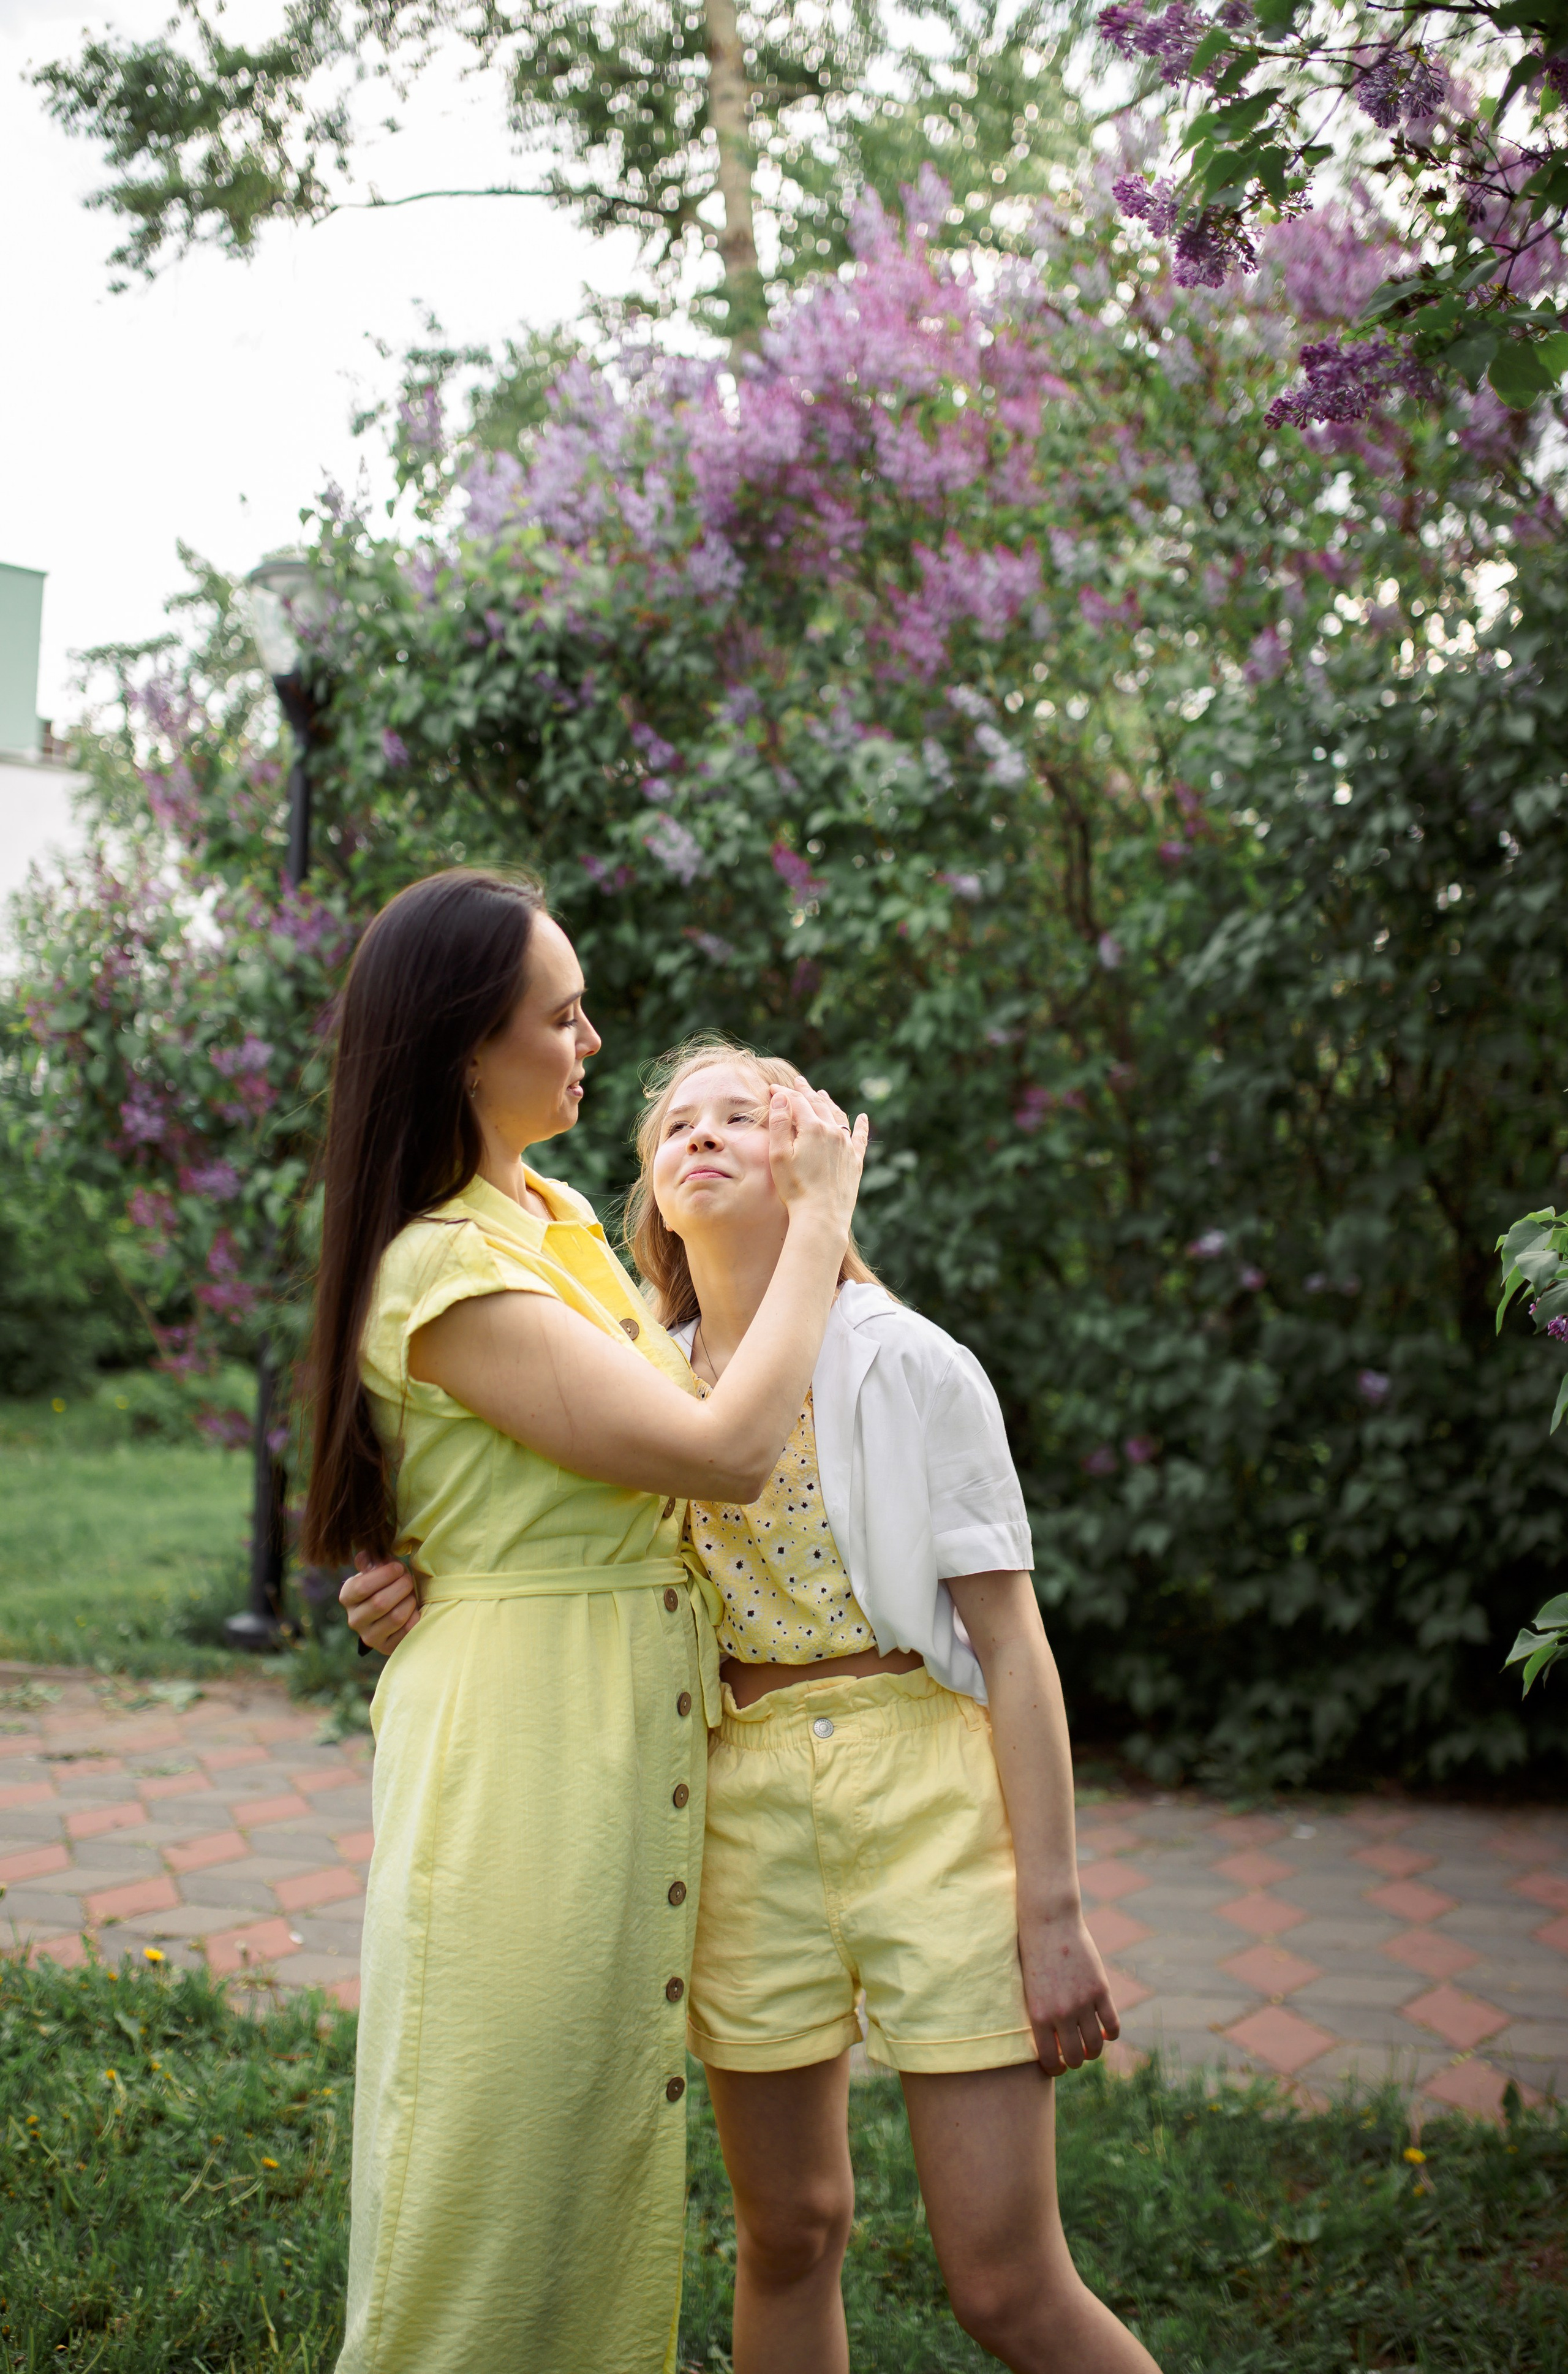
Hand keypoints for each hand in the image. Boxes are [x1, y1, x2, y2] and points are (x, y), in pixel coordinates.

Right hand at [340, 1552, 420, 1655]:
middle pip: (380, 1603)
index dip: (384, 1575)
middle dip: (401, 1587)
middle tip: (408, 1579)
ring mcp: (369, 1637)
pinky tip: (413, 1610)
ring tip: (411, 1594)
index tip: (398, 1567)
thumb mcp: (377, 1570)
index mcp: (347, 1597)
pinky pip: (406, 1631)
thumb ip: (371, 1560)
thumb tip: (364, 1557)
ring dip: (409, 1601)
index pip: (361, 1587)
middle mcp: (354, 1620)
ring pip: (395, 1617)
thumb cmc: (386, 1584)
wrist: (393, 1611)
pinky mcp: (386, 1648)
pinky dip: (414, 1617)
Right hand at [766, 1081, 867, 1234]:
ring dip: (829, 1103)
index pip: (796, 1102)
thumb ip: (779, 1124)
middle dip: (806, 1092)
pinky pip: (861, 1138)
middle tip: (799, 1082)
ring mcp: (847, 1146)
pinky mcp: (856, 1161)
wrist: (821, 1216)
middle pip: (818, 1104)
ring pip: (838, 1116)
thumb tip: (781, 1097)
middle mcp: (833, 1132)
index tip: (773, 1088)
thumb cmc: (795, 1188)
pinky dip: (862, 1126)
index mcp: (813, 1128)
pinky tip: (863, 1118)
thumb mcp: (779, 1156)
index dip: (784, 1093)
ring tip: (822, 1094)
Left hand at [1017, 1906, 1120, 2075]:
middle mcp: (1061, 2014)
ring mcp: (1083, 2002)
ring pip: (1095, 2045)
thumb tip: (1052, 2045)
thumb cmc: (1033, 1954)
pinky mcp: (1100, 1990)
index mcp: (1038, 2016)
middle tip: (1075, 2052)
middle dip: (1076, 2059)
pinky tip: (1105, 2030)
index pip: (1051, 2061)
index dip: (1057, 2068)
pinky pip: (1112, 2024)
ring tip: (1090, 2043)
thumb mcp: (1030, 1989)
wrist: (1048, 1922)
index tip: (1059, 2066)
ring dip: (1094, 2050)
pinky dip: (1111, 2033)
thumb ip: (1041, 2017)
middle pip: (1076, 2057)